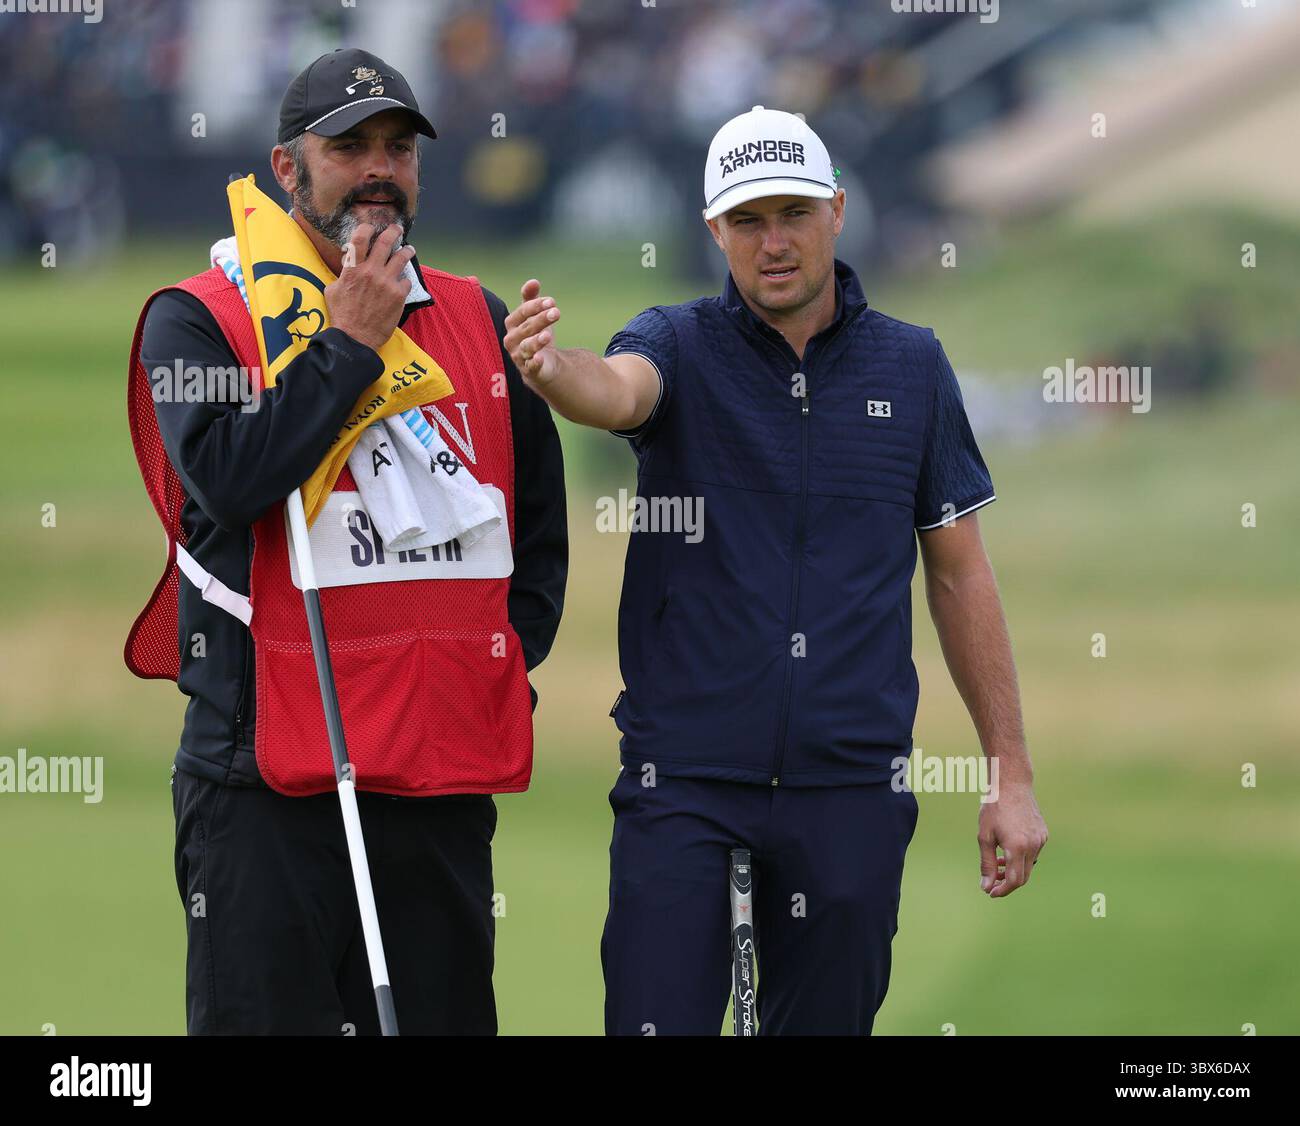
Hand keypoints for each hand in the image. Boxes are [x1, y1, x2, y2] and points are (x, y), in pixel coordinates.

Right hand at [324, 223, 413, 352]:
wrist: (355, 337)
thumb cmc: (342, 315)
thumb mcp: (333, 290)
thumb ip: (343, 275)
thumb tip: (348, 267)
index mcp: (353, 269)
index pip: (360, 238)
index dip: (366, 228)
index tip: (371, 227)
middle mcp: (371, 272)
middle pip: (385, 242)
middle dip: (393, 232)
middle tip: (397, 229)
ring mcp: (387, 282)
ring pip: (401, 257)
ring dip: (406, 251)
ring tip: (409, 249)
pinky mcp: (399, 295)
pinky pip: (406, 280)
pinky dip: (404, 281)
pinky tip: (402, 284)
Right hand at [504, 279, 562, 389]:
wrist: (541, 363)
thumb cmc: (536, 334)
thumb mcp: (535, 315)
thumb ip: (532, 299)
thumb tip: (533, 281)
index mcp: (512, 324)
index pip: (522, 312)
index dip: (535, 306)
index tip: (551, 301)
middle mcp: (512, 340)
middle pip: (526, 328)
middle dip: (540, 320)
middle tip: (556, 312)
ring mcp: (518, 356)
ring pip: (526, 347)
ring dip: (536, 341)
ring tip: (547, 335)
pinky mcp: (528, 370)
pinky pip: (529, 367)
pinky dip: (533, 363)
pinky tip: (540, 358)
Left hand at [977, 777, 1047, 897]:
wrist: (1012, 784)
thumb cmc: (994, 808)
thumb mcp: (984, 836)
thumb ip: (986, 863)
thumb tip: (986, 887)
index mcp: (1017, 847)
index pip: (1014, 880)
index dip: (1003, 890)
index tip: (991, 892)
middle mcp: (1033, 845)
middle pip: (1023, 876)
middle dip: (1007, 882)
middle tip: (991, 881)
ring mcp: (1041, 840)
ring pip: (1029, 865)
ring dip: (1013, 869)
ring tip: (996, 862)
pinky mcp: (1043, 834)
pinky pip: (1033, 853)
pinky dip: (1021, 857)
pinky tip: (1007, 849)